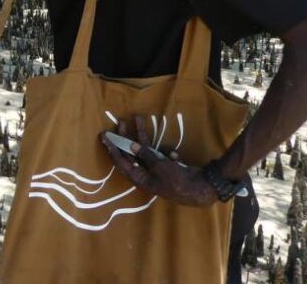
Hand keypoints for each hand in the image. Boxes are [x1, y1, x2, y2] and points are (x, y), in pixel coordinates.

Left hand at [99, 116, 217, 206]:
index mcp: (139, 178)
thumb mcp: (160, 167)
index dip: (112, 149)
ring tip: (139, 118)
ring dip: (142, 135)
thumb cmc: (178, 181)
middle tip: (120, 122)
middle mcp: (144, 173)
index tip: (104, 136)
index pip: (120, 161)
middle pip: (131, 153)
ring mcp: (155, 169)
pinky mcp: (166, 165)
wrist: (201, 188)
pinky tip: (175, 156)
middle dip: (125, 136)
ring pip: (145, 149)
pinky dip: (167, 152)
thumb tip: (131, 146)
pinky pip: (161, 154)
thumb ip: (146, 155)